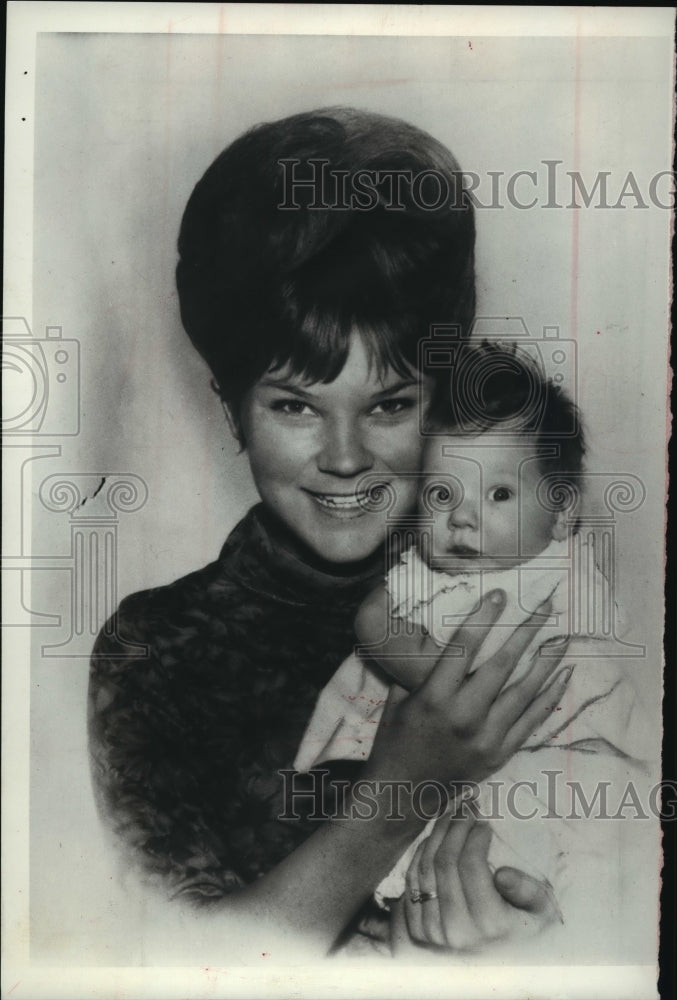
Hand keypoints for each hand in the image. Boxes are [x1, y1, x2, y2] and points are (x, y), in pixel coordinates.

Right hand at [363, 590, 572, 794]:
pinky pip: (531, 721)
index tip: (501, 593)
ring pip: (524, 692)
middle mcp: (463, 716)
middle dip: (526, 632)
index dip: (484, 617)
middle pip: (502, 664)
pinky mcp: (499, 754)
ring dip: (546, 662)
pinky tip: (563, 677)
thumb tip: (430, 633)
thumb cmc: (394, 741)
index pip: (463, 647)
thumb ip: (418, 669)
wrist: (402, 795)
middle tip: (544, 606)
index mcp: (433, 698)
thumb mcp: (398, 699)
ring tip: (562, 637)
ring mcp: (486, 738)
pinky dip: (549, 697)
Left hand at [393, 809, 562, 952]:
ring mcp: (433, 932)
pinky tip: (435, 839)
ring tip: (450, 815)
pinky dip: (421, 854)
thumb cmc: (526, 932)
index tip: (484, 821)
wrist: (500, 970)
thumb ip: (529, 892)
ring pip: (425, 868)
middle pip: (444, 862)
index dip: (474, 835)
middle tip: (465, 807)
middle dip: (454, 826)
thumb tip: (503, 874)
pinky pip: (413, 882)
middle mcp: (457, 930)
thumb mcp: (542, 914)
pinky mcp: (419, 931)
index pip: (470, 865)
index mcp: (490, 925)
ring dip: (436, 835)